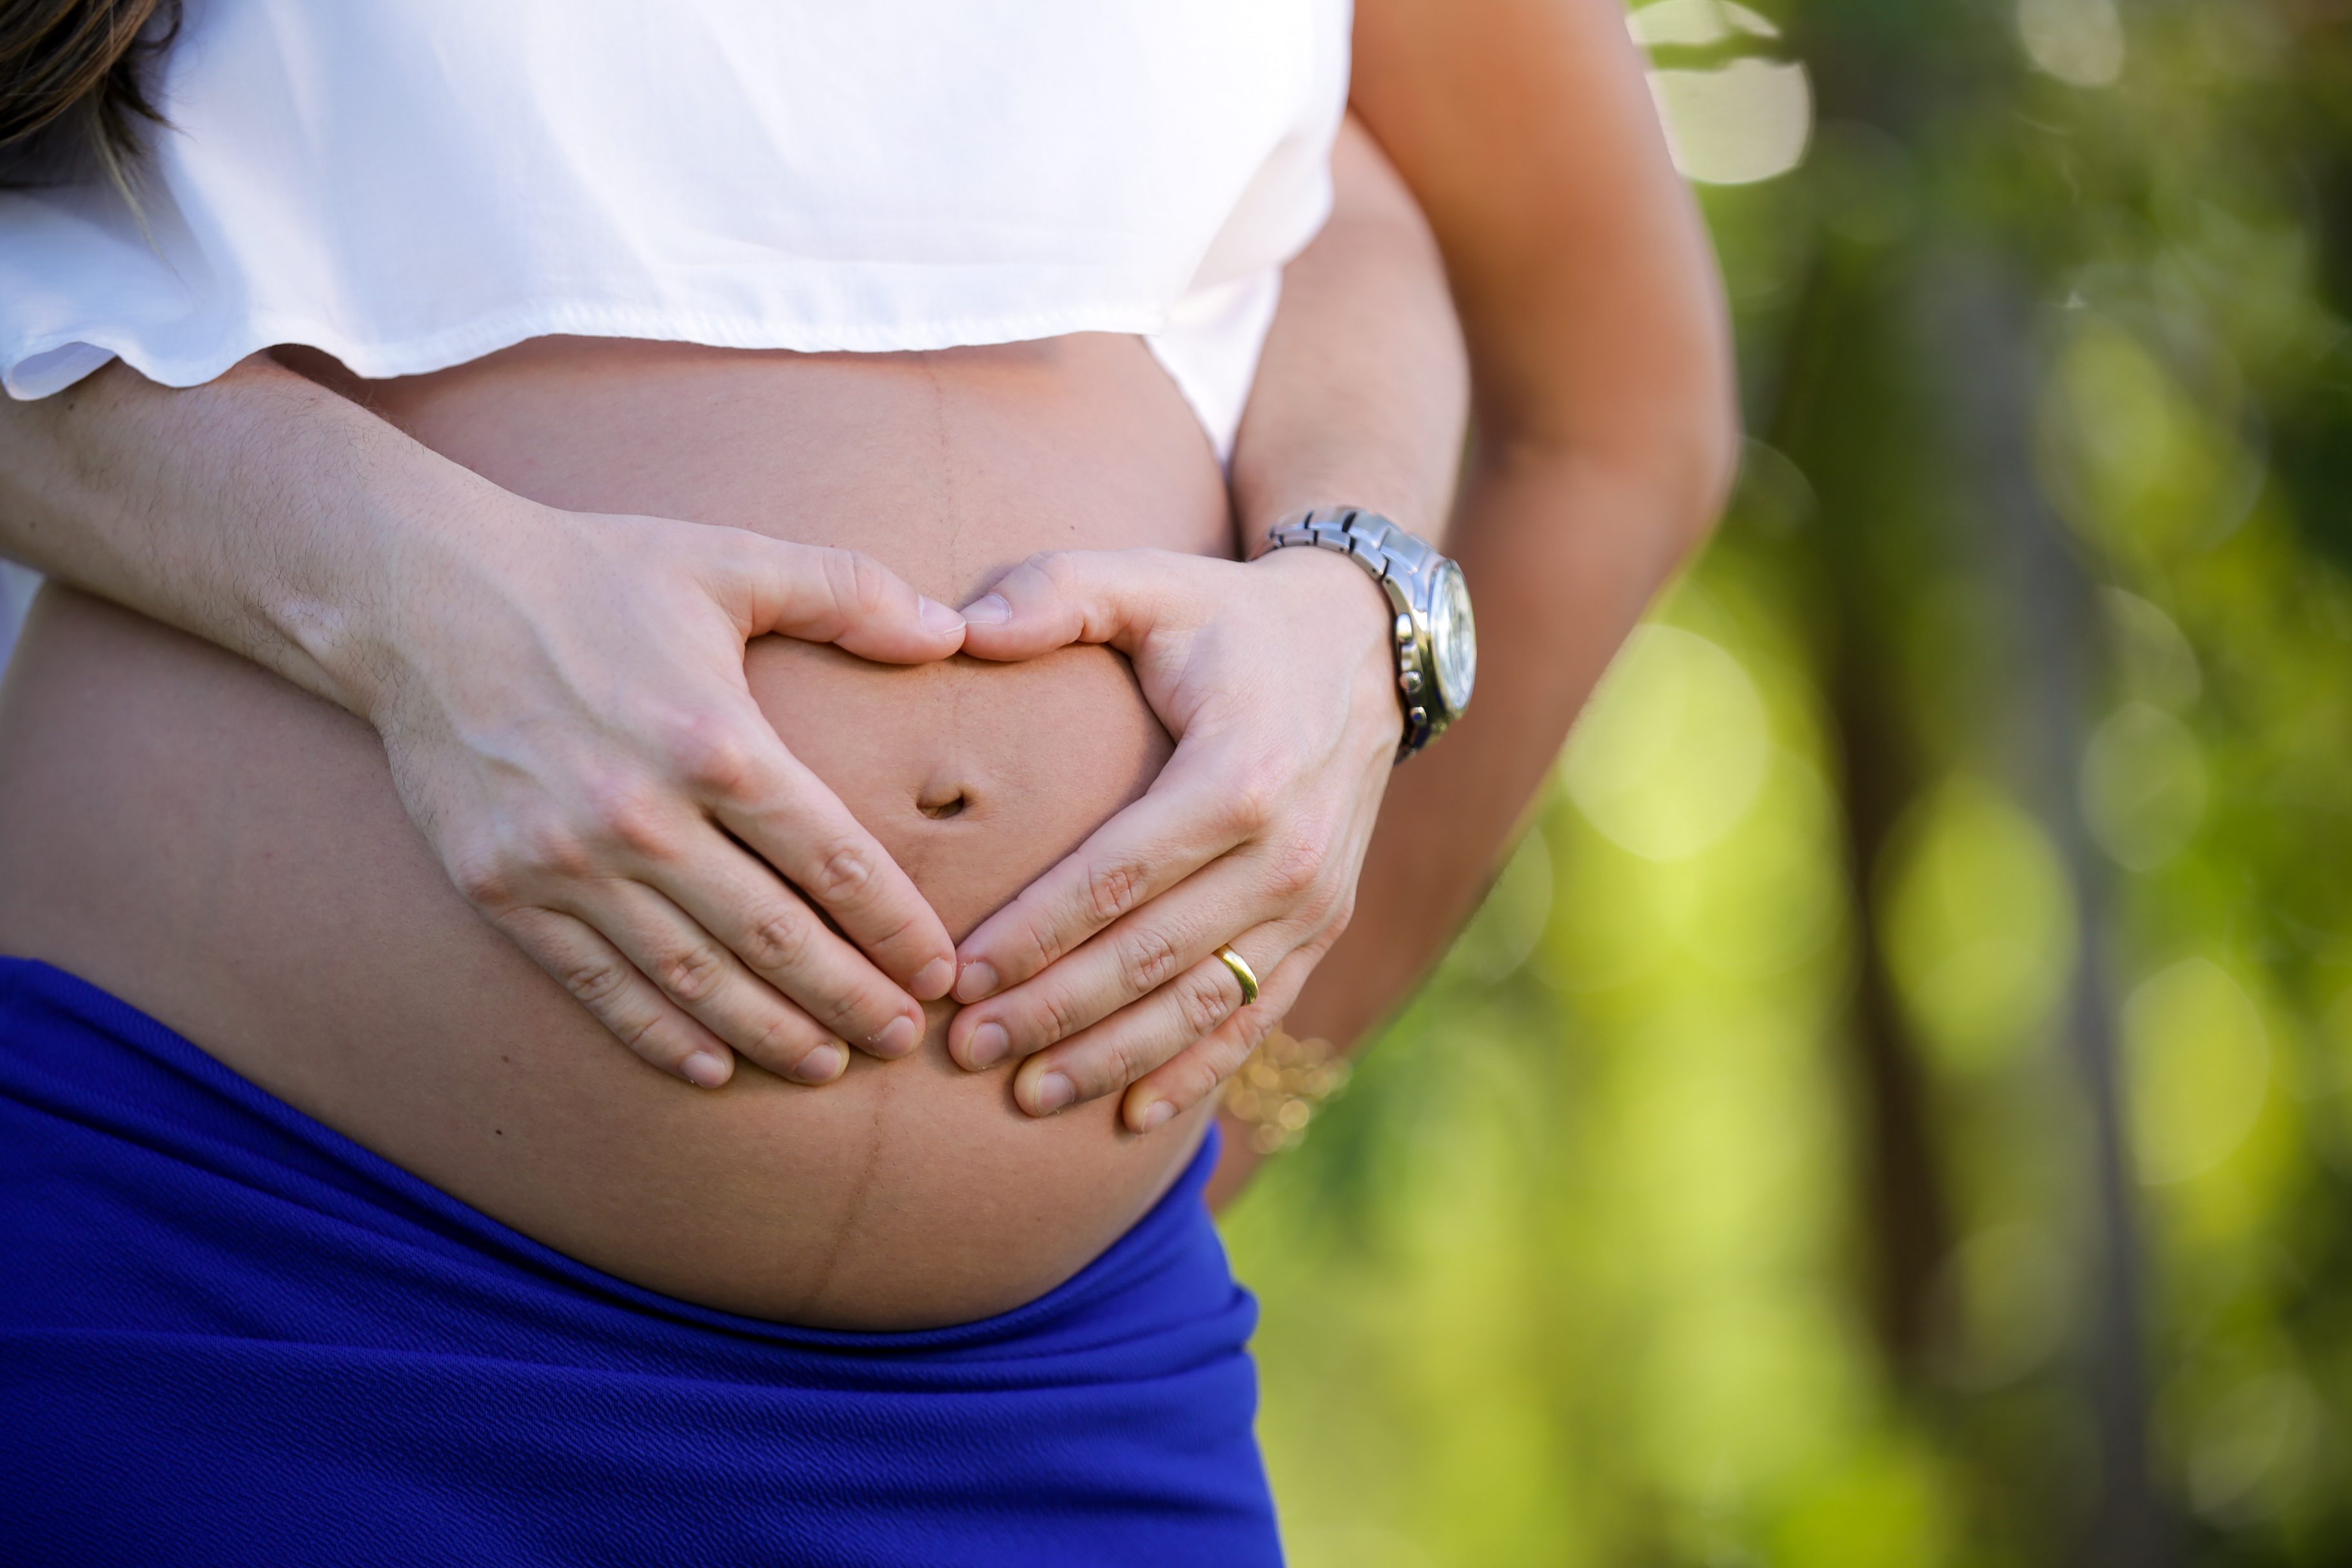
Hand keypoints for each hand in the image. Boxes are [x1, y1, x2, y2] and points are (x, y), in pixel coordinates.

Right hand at [359, 503, 965, 1087]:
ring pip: (694, 978)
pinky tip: (714, 1067)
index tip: (939, 969)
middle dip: (852, 1000)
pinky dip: (660, 1036)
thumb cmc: (590, 573)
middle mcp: (643, 815)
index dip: (897, 928)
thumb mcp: (730, 561)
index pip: (836, 861)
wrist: (417, 594)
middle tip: (903, 1039)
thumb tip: (952, 631)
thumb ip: (849, 593)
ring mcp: (567, 862)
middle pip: (777, 939)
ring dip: (771, 1034)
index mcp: (714, 740)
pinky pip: (598, 985)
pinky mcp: (503, 891)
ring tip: (828, 1064)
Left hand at [948, 544, 1402, 1131]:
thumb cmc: (1225, 617)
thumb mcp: (1148, 580)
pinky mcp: (1323, 928)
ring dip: (1113, 1059)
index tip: (956, 976)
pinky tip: (1130, 1117)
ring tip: (1025, 1095)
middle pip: (1150, 956)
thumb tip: (959, 626)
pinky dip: (1196, 1073)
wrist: (1363, 647)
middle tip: (962, 1048)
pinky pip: (1255, 1018)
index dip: (1034, 934)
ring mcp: (1315, 901)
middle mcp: (1289, 852)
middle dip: (1052, 1011)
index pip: (1116, 876)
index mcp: (1240, 774)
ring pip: (1201, 1004)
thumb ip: (1054, 591)